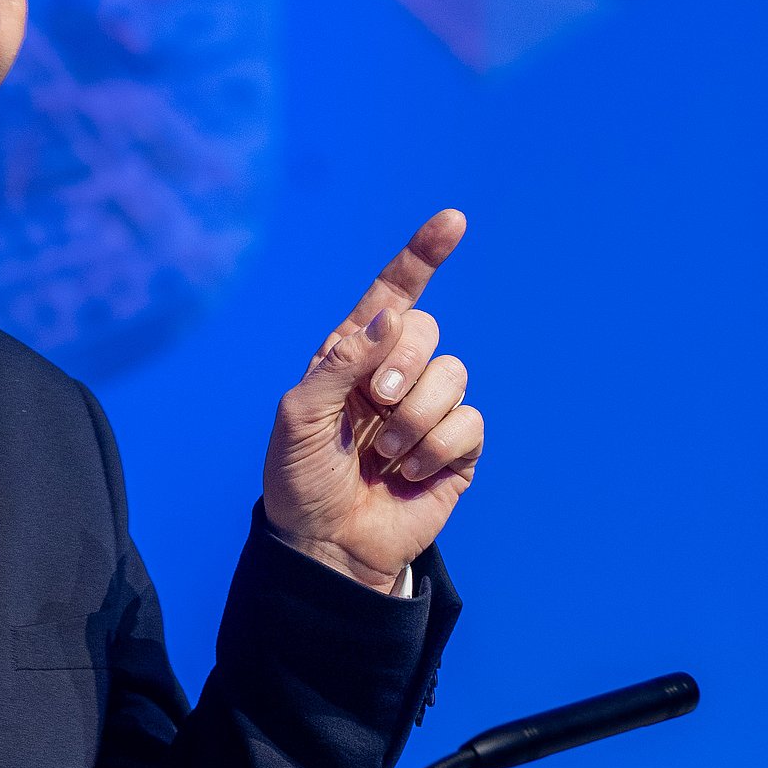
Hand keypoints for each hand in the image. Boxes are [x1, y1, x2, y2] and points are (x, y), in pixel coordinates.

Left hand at [262, 210, 481, 594]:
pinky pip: (470, 422)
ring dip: (415, 418)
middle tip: (373, 407)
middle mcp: (394, 373)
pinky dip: (436, 447)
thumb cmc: (300, 478)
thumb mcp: (297, 416)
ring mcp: (428, 409)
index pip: (393, 295)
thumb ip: (337, 364)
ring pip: (452, 376)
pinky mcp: (456, 449)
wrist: (326, 545)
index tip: (452, 222)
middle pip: (427, 331)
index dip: (422, 256)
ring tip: (384, 452)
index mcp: (352, 354)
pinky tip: (409, 472)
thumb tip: (387, 319)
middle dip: (401, 366)